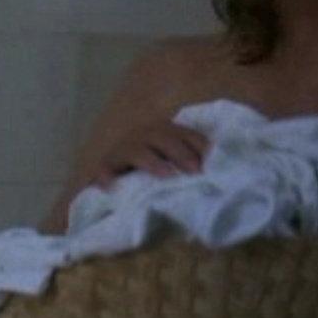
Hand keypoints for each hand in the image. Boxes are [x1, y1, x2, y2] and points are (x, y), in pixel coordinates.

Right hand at [95, 121, 209, 185]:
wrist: (112, 177)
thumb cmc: (149, 171)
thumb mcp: (172, 162)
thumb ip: (188, 163)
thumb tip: (212, 170)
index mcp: (162, 132)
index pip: (183, 132)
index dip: (198, 142)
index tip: (213, 157)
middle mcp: (143, 135)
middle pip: (163, 137)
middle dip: (181, 152)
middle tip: (197, 171)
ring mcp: (122, 149)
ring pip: (137, 149)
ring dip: (154, 162)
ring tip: (168, 176)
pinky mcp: (105, 166)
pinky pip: (104, 168)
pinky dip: (107, 175)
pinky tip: (112, 186)